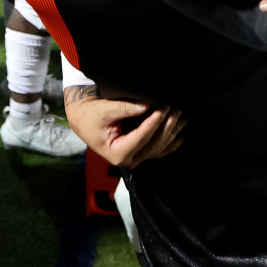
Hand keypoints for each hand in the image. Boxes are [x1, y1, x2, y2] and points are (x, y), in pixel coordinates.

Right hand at [64, 85, 185, 169]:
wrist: (83, 119)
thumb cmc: (90, 114)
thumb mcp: (104, 110)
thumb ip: (125, 108)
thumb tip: (147, 105)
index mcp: (117, 153)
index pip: (141, 137)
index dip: (153, 122)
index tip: (163, 108)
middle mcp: (128, 161)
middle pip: (153, 144)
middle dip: (167, 126)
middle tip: (176, 108)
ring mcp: (135, 159)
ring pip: (158, 147)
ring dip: (172, 132)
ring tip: (183, 116)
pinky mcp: (139, 154)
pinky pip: (158, 150)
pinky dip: (170, 143)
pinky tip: (181, 135)